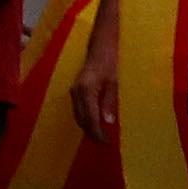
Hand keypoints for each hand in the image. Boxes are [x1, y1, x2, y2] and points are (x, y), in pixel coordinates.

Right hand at [72, 10, 122, 144]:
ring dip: (88, 127)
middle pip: (82, 119)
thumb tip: (108, 122)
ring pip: (78, 116)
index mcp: (87, 90)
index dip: (97, 132)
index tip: (106, 142)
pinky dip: (85, 119)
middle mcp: (77, 92)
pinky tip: (94, 123)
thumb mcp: (113, 82)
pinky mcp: (75, 90)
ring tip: (101, 136)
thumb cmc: (109, 61)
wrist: (100, 46)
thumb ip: (109, 102)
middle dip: (92, 133)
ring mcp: (74, 91)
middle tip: (104, 142)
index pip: (90, 118)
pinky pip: (78, 110)